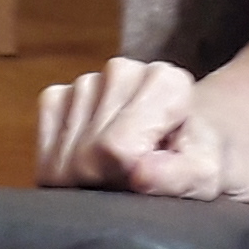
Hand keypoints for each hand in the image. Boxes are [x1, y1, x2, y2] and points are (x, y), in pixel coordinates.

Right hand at [36, 57, 228, 199]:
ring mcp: (85, 81)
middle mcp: (122, 69)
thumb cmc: (194, 164)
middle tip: (138, 176)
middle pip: (91, 149)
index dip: (132, 176)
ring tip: (120, 167)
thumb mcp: (205, 179)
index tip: (156, 173)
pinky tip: (92, 159)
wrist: (182, 149)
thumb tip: (139, 174)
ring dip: (91, 170)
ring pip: (66, 149)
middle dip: (112, 177)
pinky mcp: (55, 98)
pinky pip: (43, 139)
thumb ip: (179, 177)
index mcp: (166, 81)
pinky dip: (62, 158)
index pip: (118, 148)